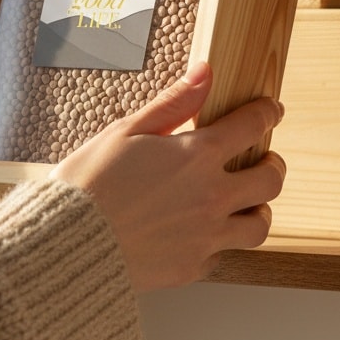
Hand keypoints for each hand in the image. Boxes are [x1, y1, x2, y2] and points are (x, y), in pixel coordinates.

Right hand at [52, 61, 284, 292]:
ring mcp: (206, 236)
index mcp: (197, 156)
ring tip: (248, 203)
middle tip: (266, 160)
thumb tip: (206, 72)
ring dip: (259, 209)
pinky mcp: (191, 267)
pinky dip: (220, 241)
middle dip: (273, 164)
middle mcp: (211, 196)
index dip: (267, 113)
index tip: (270, 110)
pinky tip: (204, 232)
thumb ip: (173, 103)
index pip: (252, 126)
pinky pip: (223, 254)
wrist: (65, 245)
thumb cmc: (88, 184)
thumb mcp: (126, 131)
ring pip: (259, 225)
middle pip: (270, 180)